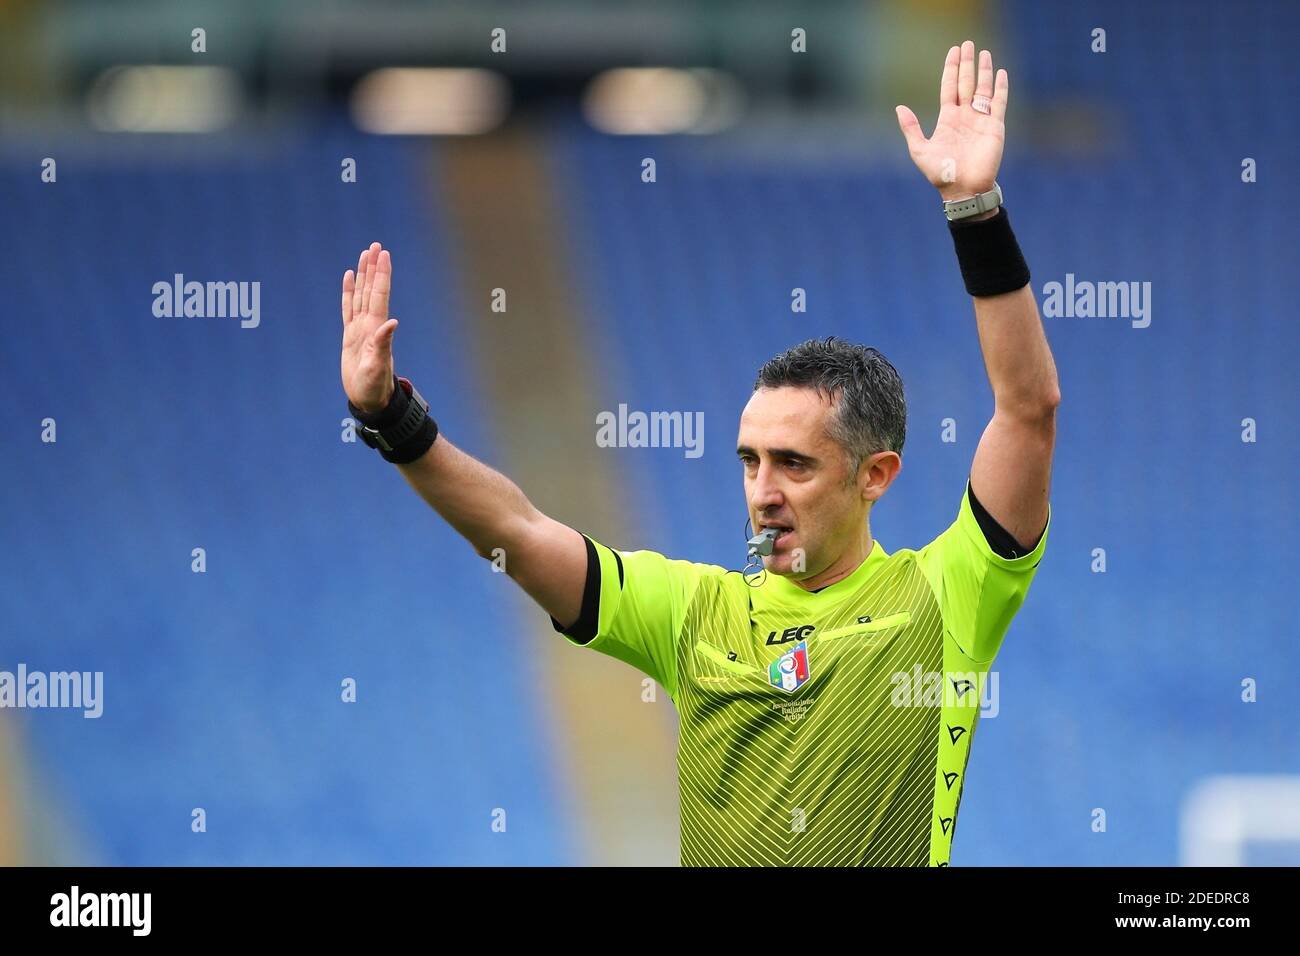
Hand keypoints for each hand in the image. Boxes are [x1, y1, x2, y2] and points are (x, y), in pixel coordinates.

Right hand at [341, 241, 397, 412]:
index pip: (379, 295)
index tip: (383, 254)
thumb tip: (392, 322)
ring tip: (365, 254)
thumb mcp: (378, 367)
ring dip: (364, 275)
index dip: (381, 274)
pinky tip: (350, 278)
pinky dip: (349, 292)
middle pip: (371, 290)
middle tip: (376, 246)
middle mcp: (370, 325)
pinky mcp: (351, 335)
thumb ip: (383, 345)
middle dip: (374, 268)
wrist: (369, 399)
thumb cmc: (374, 387)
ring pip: (361, 295)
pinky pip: (348, 308)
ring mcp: (360, 329)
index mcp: (375, 329)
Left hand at [895, 40, 1007, 202]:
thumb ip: (911, 128)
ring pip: (983, 89)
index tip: (953, 51)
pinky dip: (1000, 88)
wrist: (963, 189)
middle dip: (966, 64)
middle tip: (968, 44)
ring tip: (984, 52)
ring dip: (983, 71)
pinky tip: (1001, 73)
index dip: (950, 69)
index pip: (949, 87)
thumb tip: (899, 108)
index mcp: (947, 119)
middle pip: (966, 83)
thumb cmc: (940, 173)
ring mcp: (980, 120)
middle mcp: (964, 116)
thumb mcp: (920, 150)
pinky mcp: (994, 127)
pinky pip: (998, 103)